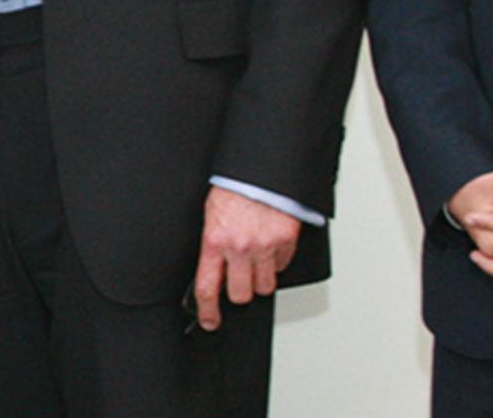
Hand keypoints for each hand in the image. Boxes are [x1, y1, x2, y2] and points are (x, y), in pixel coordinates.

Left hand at [191, 185, 300, 330]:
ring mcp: (264, 248)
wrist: (259, 172)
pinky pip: (281, 266)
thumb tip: (213, 268)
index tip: (210, 320)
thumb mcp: (210, 215)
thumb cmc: (233, 189)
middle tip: (239, 281)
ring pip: (265, 286)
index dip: (208, 310)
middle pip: (241, 294)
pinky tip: (269, 246)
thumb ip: (212, 244)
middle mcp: (239, 248)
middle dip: (240, 291)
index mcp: (214, 241)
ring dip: (259, 279)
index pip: (207, 287)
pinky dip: (276, 261)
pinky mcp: (285, 243)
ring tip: (255, 261)